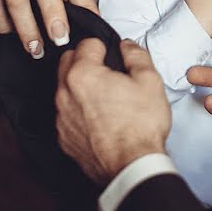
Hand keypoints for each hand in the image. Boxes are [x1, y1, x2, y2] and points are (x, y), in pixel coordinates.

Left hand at [56, 38, 170, 184]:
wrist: (131, 166)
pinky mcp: (63, 137)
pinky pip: (65, 113)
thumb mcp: (150, 81)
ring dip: (79, 85)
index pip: (86, 43)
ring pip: (63, 88)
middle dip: (84, 60)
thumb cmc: (140, 126)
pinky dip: (78, 110)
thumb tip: (128, 46)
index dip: (104, 47)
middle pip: (66, 61)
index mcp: (83, 74)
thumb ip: (136, 55)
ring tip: (104, 96)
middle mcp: (64, 94)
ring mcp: (61, 117)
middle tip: (106, 70)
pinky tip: (99, 117)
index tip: (113, 56)